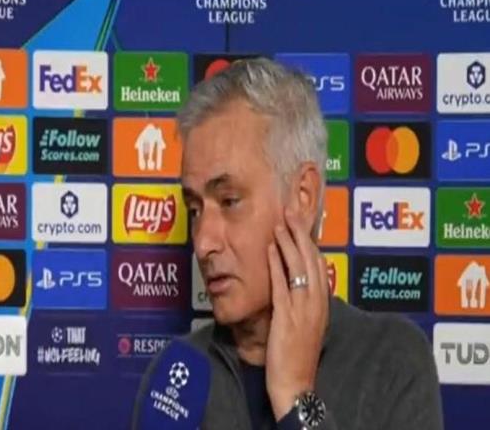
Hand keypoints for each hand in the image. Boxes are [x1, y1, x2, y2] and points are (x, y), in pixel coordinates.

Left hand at [265, 208, 329, 420]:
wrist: (297, 384)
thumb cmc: (299, 354)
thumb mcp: (308, 324)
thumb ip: (304, 301)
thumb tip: (297, 281)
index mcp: (322, 302)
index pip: (319, 263)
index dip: (309, 240)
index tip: (300, 222)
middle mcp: (317, 301)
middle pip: (311, 259)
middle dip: (301, 232)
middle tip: (291, 210)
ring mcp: (303, 308)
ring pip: (299, 267)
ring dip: (289, 242)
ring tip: (281, 221)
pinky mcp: (287, 316)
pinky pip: (283, 285)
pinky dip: (277, 265)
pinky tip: (270, 248)